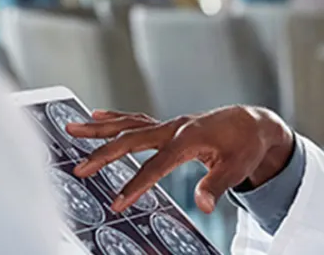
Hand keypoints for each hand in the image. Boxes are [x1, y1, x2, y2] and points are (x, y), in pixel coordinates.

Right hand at [65, 106, 293, 213]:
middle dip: (104, 154)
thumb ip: (217, 186)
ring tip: (71, 127)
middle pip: (132, 139)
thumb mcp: (237, 168)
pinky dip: (115, 119)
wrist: (252, 124)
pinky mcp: (168, 126)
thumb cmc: (245, 145)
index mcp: (190, 138)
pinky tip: (96, 117)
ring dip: (99, 128)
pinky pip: (136, 121)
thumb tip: (203, 205)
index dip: (137, 185)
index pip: (157, 165)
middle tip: (80, 168)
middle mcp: (175, 127)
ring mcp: (170, 124)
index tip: (118, 202)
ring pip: (128, 124)